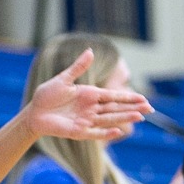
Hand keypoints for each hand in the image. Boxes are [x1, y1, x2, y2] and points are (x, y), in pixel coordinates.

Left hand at [26, 48, 151, 140]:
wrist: (33, 112)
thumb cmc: (47, 95)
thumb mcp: (63, 80)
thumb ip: (78, 67)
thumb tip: (91, 51)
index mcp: (90, 95)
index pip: (113, 96)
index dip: (128, 97)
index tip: (144, 98)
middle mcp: (91, 108)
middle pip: (115, 109)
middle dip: (132, 108)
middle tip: (150, 109)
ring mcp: (85, 120)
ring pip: (109, 119)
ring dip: (123, 118)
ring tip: (140, 117)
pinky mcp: (77, 132)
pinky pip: (94, 133)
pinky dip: (105, 132)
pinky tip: (117, 131)